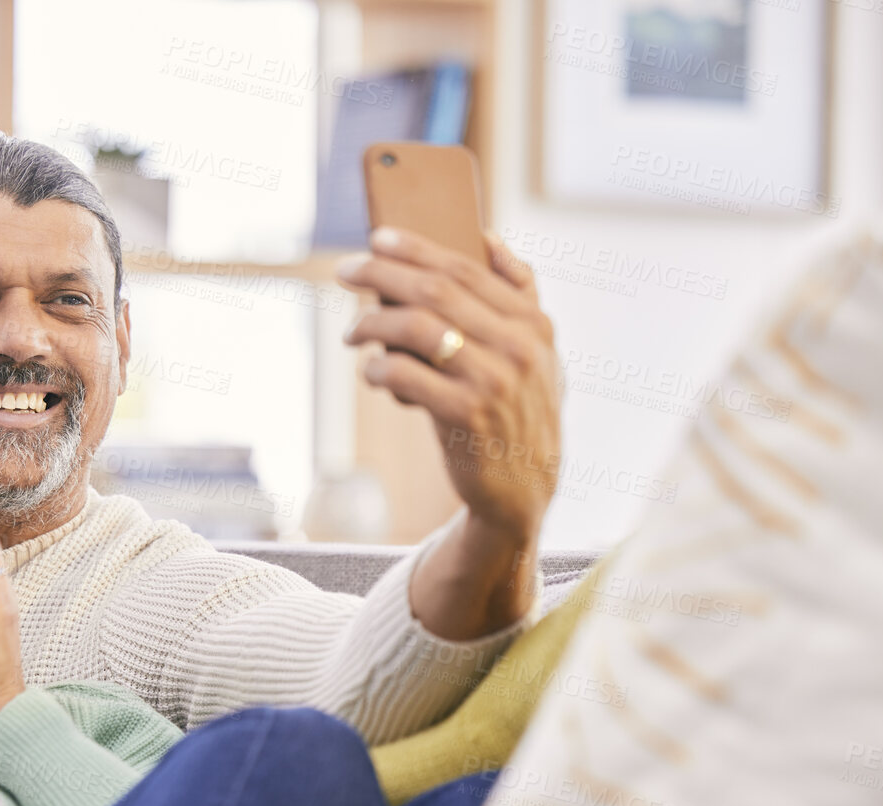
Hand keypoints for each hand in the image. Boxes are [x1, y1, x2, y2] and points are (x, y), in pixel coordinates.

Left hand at [339, 227, 560, 636]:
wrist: (523, 489)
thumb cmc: (517, 412)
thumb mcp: (537, 353)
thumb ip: (519, 296)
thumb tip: (488, 239)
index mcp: (534, 322)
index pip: (466, 268)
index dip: (417, 248)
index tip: (377, 239)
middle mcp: (519, 346)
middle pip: (435, 290)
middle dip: (381, 274)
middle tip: (345, 272)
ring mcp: (494, 380)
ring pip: (417, 327)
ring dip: (373, 324)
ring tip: (352, 334)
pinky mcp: (467, 415)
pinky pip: (406, 376)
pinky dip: (379, 369)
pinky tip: (371, 372)